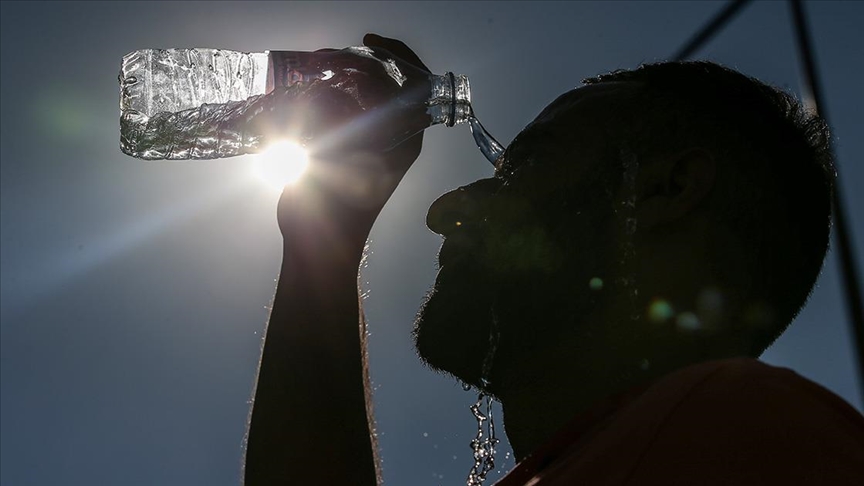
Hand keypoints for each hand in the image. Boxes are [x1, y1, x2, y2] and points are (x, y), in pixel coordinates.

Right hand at [277, 34, 430, 259]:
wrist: (320, 245)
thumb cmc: (337, 209)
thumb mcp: (339, 159)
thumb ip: (335, 118)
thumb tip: (322, 89)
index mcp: (407, 138)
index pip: (414, 83)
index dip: (396, 55)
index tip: (367, 43)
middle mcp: (393, 135)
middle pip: (384, 81)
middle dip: (355, 63)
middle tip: (324, 58)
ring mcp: (368, 140)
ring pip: (359, 93)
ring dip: (337, 77)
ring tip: (312, 70)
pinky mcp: (344, 147)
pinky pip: (339, 108)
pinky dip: (322, 95)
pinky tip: (302, 90)